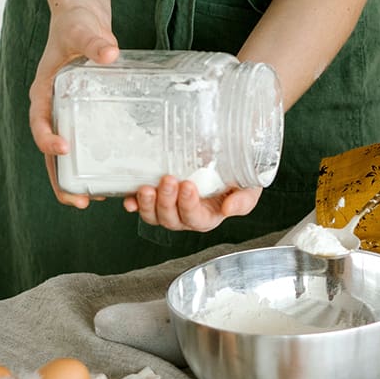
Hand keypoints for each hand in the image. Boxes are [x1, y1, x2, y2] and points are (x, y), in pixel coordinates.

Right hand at [29, 5, 118, 208]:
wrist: (85, 24)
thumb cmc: (78, 25)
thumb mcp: (84, 30)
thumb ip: (94, 41)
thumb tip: (109, 52)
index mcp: (45, 92)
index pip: (40, 120)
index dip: (47, 138)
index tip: (63, 149)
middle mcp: (55, 110)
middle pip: (51, 151)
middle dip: (61, 178)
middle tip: (77, 201)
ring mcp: (72, 117)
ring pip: (71, 155)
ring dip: (79, 180)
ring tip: (97, 202)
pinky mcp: (91, 119)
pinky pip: (92, 145)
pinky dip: (100, 165)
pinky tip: (118, 180)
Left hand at [123, 176, 261, 231]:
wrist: (228, 158)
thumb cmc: (238, 176)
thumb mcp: (250, 187)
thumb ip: (243, 200)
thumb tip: (229, 208)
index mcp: (209, 216)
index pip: (196, 218)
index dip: (189, 206)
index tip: (189, 186)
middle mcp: (187, 216)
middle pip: (172, 220)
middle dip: (167, 201)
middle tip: (169, 180)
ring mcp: (169, 208)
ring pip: (154, 216)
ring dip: (148, 204)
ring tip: (147, 187)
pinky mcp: (156, 197)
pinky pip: (140, 207)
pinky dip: (133, 204)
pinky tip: (129, 199)